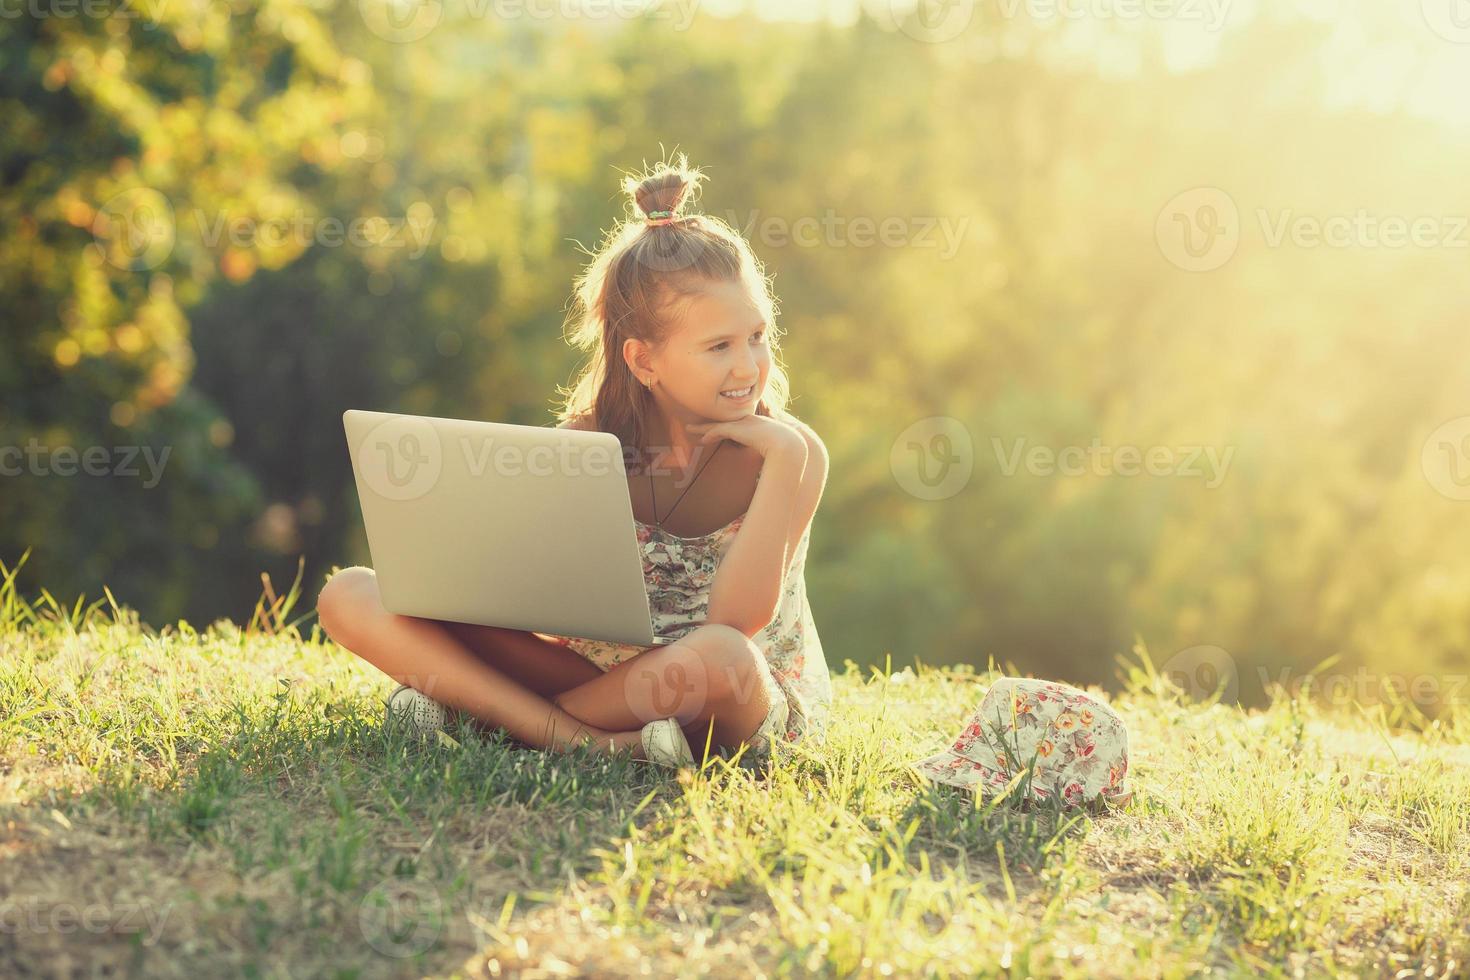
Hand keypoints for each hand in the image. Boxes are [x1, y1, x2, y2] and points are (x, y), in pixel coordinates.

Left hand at [685, 414, 805, 460]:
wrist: (789, 444)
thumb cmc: (786, 452)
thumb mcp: (774, 456)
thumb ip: (767, 462)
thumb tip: (763, 477)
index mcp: (757, 427)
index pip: (736, 426)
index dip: (725, 429)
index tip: (716, 434)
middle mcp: (749, 422)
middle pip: (724, 422)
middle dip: (710, 424)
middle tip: (696, 427)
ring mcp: (743, 423)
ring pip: (717, 424)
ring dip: (703, 428)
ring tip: (690, 429)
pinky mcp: (738, 429)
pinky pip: (719, 430)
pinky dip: (710, 434)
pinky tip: (702, 440)